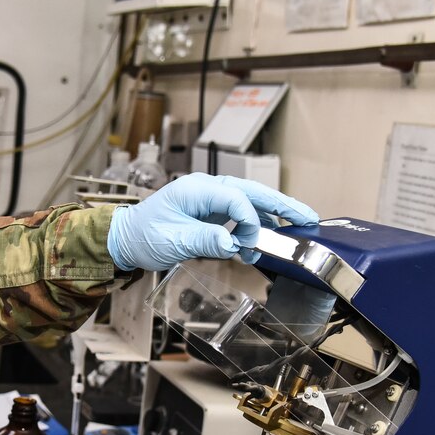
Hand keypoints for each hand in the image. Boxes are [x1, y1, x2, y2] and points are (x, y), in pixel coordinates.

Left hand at [107, 174, 318, 270]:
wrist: (126, 239)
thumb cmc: (144, 236)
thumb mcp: (172, 241)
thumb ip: (204, 240)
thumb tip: (233, 242)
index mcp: (196, 189)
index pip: (236, 198)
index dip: (249, 220)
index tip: (250, 244)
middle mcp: (207, 189)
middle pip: (251, 192)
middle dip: (281, 204)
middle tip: (308, 217)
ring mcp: (210, 199)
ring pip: (250, 201)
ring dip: (272, 216)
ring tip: (296, 228)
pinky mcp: (211, 212)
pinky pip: (240, 215)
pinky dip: (254, 227)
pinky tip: (260, 244)